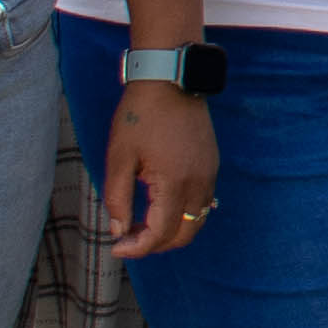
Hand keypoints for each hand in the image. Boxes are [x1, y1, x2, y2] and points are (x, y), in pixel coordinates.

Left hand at [101, 80, 221, 263]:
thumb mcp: (119, 157)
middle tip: (129, 239)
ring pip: (196, 220)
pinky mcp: (211, 164)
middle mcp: (199, 183)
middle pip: (184, 234)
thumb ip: (118, 198)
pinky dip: (183, 214)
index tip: (115, 247)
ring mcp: (209, 174)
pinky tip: (160, 204)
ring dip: (171, 230)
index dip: (137, 248)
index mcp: (174, 183)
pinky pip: (202, 202)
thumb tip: (118, 229)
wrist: (171, 80)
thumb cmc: (140, 116)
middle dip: (156, 244)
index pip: (161, 233)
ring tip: (142, 224)